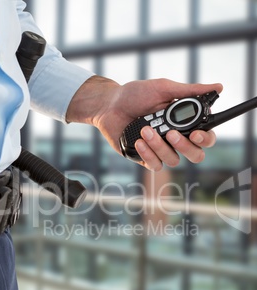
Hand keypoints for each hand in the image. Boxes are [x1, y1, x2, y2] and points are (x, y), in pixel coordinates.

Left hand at [66, 76, 222, 170]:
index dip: (205, 139)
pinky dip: (148, 154)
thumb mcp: (163, 88)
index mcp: (184, 122)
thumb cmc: (135, 94)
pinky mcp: (145, 157)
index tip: (195, 133)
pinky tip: (139, 141)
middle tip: (171, 134)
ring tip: (145, 129)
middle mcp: (175, 138)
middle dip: (185, 147)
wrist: (109, 105)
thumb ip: (190, 91)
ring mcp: (160, 149)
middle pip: (195, 155)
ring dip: (159, 146)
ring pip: (173, 160)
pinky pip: (155, 165)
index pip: (205, 137)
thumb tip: (218, 87)